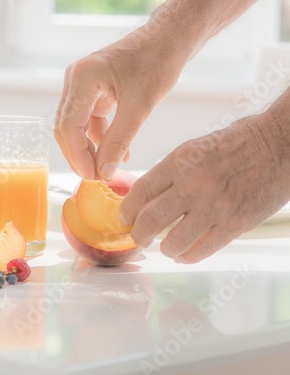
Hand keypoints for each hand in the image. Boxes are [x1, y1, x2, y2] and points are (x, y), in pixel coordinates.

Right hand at [54, 27, 186, 179]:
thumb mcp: (139, 107)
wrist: (167, 40)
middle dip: (79, 155)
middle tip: (96, 177)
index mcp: (83, 78)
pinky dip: (99, 139)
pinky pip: (87, 121)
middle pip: (66, 127)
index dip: (77, 155)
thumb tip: (104, 172)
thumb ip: (119, 141)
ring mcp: (81, 85)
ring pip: (74, 127)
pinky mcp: (91, 91)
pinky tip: (117, 154)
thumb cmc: (157, 63)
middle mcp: (75, 79)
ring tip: (105, 169)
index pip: (68, 125)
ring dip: (88, 150)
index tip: (91, 176)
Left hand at [120, 109, 289, 262]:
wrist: (280, 145)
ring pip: (173, 242)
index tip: (125, 218)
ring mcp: (214, 206)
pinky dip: (188, 256)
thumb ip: (171, 172)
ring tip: (164, 248)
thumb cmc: (237, 142)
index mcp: (180, 161)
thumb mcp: (195, 148)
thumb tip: (148, 196)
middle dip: (138, 235)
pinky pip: (202, 250)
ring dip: (164, 249)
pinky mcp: (235, 224)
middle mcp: (193, 184)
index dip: (127, 210)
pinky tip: (184, 254)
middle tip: (138, 238)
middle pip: (150, 221)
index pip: (140, 192)